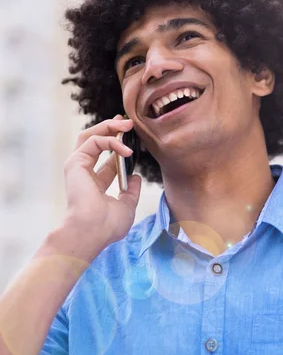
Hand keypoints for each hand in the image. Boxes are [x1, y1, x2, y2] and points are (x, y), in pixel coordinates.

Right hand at [62, 114, 142, 250]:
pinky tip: (126, 149)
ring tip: (128, 124)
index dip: (121, 146)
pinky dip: (111, 141)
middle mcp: (85, 173)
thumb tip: (136, 178)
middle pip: (96, 141)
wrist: (92, 231)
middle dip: (112, 129)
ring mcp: (78, 167)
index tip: (135, 137)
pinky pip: (94, 141)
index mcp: (95, 184)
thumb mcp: (127, 206)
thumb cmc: (107, 225)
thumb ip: (131, 191)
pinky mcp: (75, 162)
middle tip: (129, 123)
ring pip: (90, 135)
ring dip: (109, 126)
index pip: (108, 159)